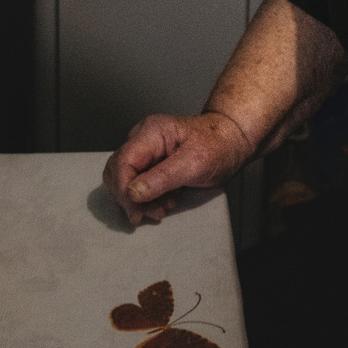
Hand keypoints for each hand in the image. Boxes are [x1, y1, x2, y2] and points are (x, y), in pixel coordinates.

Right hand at [101, 111, 251, 226]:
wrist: (230, 143)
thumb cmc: (217, 148)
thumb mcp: (194, 164)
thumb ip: (162, 178)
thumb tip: (132, 193)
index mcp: (151, 132)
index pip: (122, 162)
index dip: (123, 190)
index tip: (135, 212)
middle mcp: (142, 139)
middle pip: (117, 171)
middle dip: (129, 198)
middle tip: (150, 215)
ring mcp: (145, 151)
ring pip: (124, 180)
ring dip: (138, 201)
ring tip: (162, 209)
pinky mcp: (149, 163)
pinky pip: (136, 184)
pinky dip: (145, 199)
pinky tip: (164, 202)